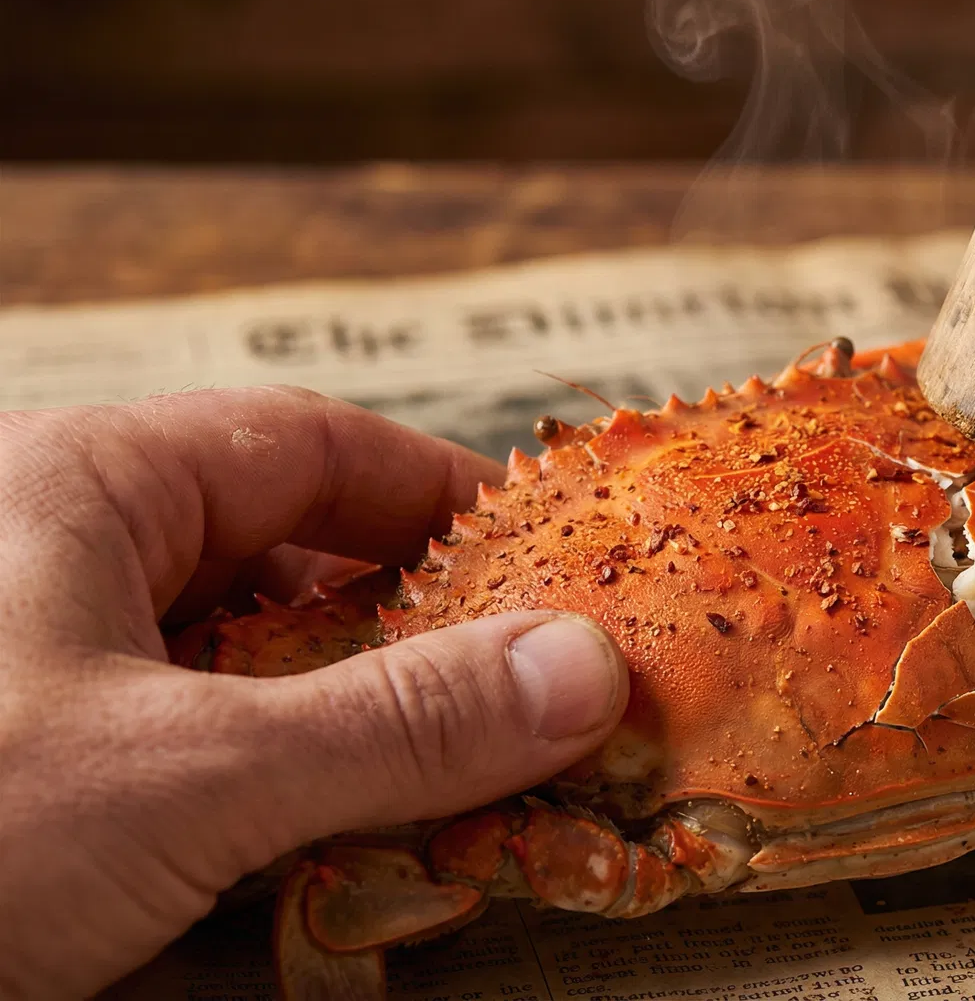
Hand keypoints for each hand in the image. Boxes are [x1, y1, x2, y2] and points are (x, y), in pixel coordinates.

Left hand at [0, 388, 628, 996]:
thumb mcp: (179, 776)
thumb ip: (394, 727)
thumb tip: (587, 672)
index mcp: (87, 484)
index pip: (317, 448)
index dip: (450, 501)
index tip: (563, 573)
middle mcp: (56, 555)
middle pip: (288, 558)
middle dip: (418, 633)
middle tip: (536, 708)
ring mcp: (34, 667)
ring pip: (238, 665)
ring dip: (350, 729)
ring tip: (455, 794)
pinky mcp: (27, 770)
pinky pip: (183, 752)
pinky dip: (270, 796)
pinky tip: (321, 858)